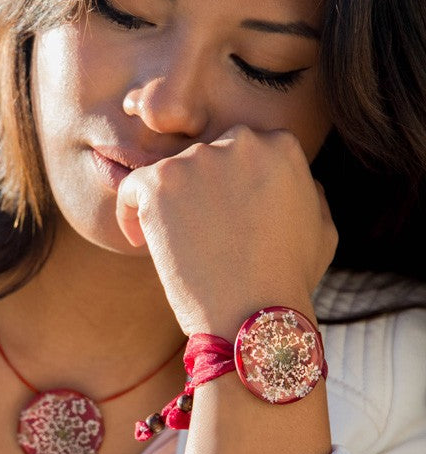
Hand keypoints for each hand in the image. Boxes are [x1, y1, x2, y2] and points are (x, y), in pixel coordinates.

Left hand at [115, 125, 336, 337]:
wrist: (252, 312)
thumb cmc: (287, 279)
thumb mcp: (322, 229)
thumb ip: (308, 191)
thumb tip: (295, 179)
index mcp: (281, 145)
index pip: (243, 150)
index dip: (229, 184)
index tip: (221, 216)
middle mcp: (240, 141)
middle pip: (205, 156)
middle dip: (198, 190)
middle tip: (195, 231)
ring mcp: (198, 158)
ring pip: (170, 173)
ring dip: (167, 204)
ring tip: (173, 244)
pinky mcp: (160, 181)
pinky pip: (132, 187)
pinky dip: (130, 211)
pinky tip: (141, 239)